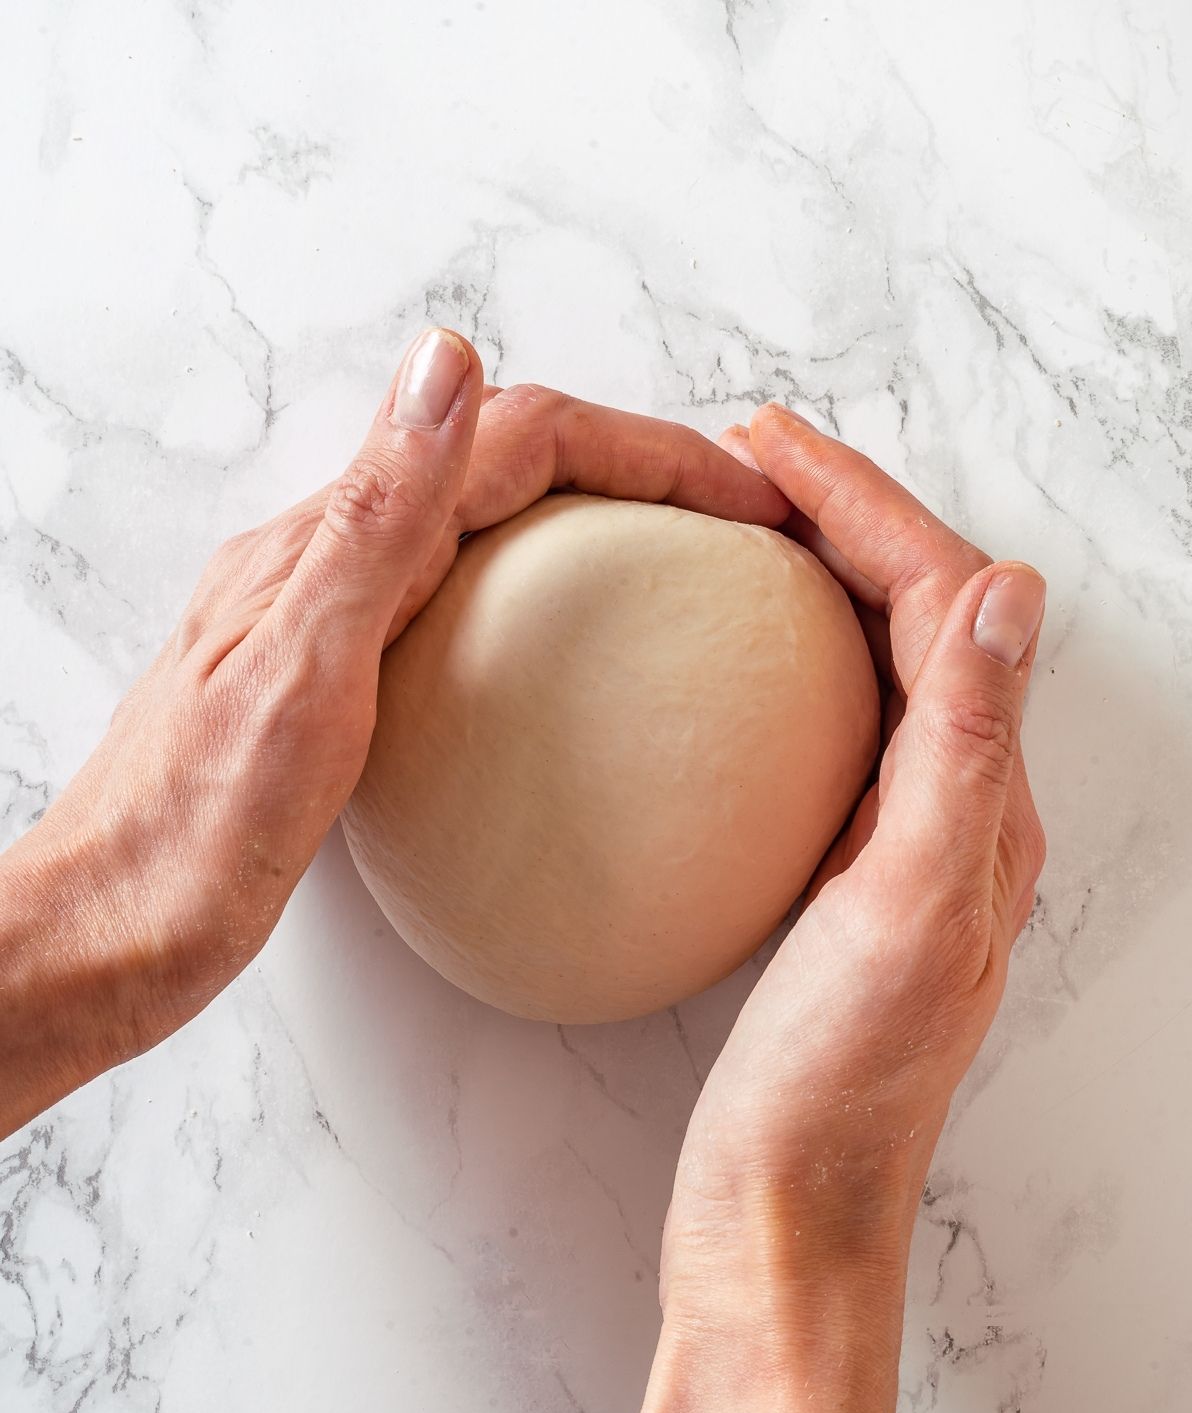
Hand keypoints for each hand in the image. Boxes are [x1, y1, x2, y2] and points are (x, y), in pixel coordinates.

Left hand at [0, 332, 787, 1136]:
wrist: (106, 936)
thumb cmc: (191, 832)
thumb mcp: (297, 671)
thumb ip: (378, 520)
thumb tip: (450, 361)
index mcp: (331, 546)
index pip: (520, 442)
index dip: (648, 450)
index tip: (751, 498)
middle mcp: (329, 564)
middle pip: (510, 467)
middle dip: (639, 470)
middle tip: (742, 523)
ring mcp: (330, 621)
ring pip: (489, 529)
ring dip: (599, 523)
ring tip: (686, 567)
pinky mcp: (335, 685)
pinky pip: (459, 603)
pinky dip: (545, 600)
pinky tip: (572, 661)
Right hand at [589, 406, 1045, 1412]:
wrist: (786, 1215)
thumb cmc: (836, 1088)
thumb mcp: (905, 914)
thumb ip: (961, 753)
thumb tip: (1007, 587)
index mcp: (983, 807)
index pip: (941, 605)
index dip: (864, 505)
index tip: (767, 445)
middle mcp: (958, 816)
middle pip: (916, 619)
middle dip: (843, 520)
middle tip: (745, 463)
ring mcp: (896, 849)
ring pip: (870, 670)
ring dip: (816, 582)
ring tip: (737, 531)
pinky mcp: (837, 886)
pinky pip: (820, 736)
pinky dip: (778, 671)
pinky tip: (712, 676)